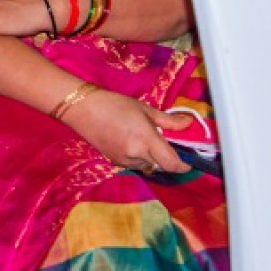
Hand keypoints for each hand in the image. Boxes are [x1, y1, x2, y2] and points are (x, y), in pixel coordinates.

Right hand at [63, 88, 190, 175]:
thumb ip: (169, 121)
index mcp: (146, 140)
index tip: (189, 161)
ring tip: (141, 137)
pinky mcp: (114, 162)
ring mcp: (124, 160)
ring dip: (151, 156)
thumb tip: (189, 124)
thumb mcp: (144, 109)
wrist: (82, 109)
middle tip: (163, 141)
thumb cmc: (115, 104)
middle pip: (161, 166)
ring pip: (147, 165)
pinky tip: (129, 140)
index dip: (183, 166)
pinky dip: (138, 156)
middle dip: (165, 157)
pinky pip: (134, 163)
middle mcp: (136, 155)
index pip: (172, 163)